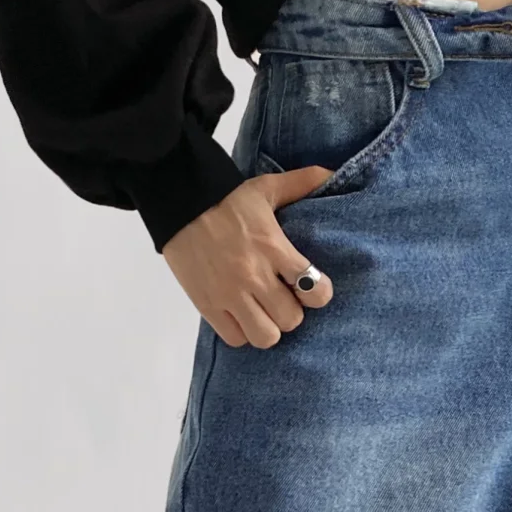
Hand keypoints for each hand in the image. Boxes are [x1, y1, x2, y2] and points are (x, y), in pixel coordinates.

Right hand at [162, 167, 336, 348]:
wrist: (178, 203)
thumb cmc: (226, 199)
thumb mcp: (266, 187)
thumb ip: (302, 183)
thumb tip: (333, 173)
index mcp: (273, 248)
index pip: (313, 288)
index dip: (318, 293)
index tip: (311, 286)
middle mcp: (253, 275)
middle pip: (291, 319)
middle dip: (291, 312)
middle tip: (283, 300)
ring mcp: (229, 293)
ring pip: (265, 336)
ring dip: (268, 327)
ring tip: (263, 313)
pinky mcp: (207, 305)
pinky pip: (235, 338)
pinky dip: (241, 332)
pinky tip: (241, 316)